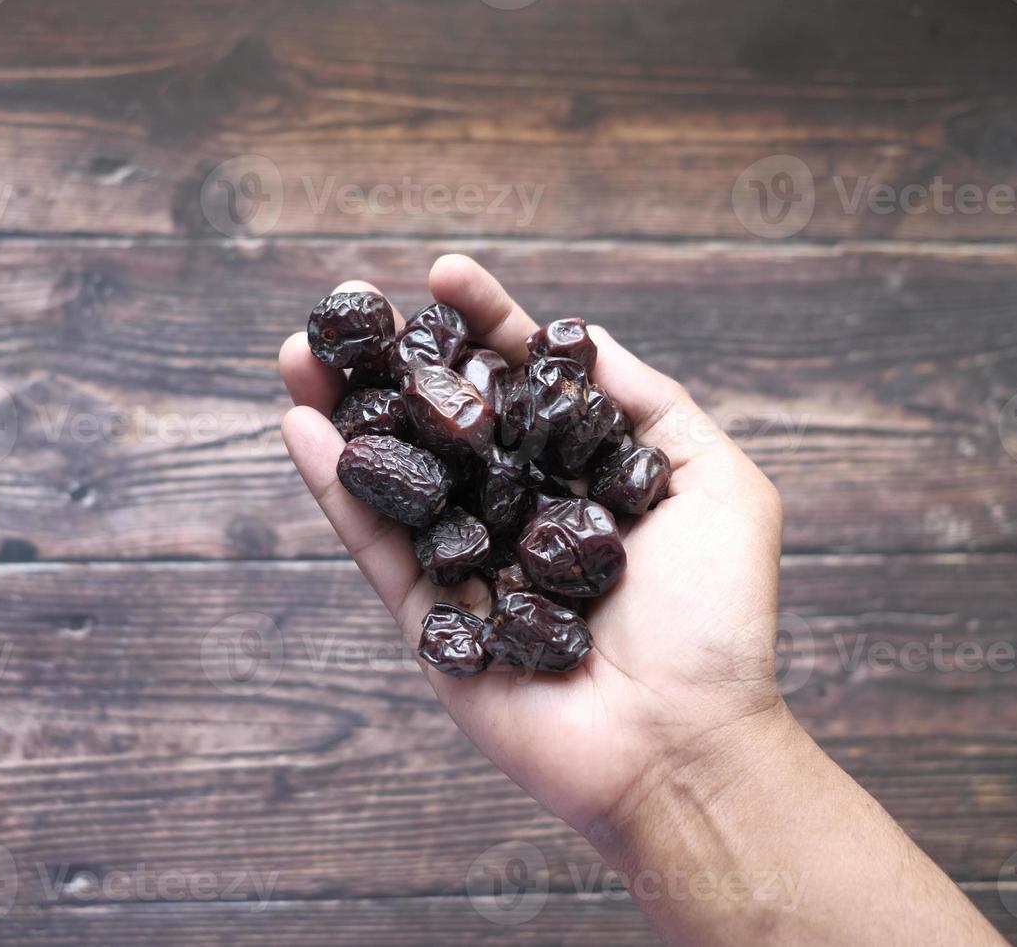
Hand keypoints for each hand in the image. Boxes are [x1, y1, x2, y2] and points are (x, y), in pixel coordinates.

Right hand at [278, 254, 787, 833]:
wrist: (683, 742)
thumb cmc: (717, 619)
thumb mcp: (715, 482)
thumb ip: (648, 404)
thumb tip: (581, 337)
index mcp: (578, 480)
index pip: (520, 386)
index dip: (483, 327)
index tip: (444, 274)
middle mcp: (516, 515)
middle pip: (442, 424)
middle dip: (394, 363)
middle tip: (347, 305)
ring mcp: (468, 567)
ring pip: (396, 477)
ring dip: (344, 412)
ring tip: (299, 352)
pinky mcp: (429, 625)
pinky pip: (374, 548)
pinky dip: (335, 489)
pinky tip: (302, 427)